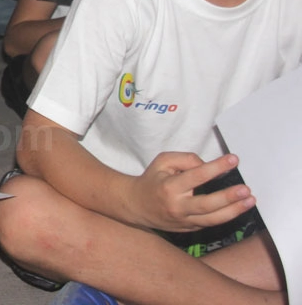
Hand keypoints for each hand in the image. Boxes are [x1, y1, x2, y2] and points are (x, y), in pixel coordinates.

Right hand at [128, 152, 255, 231]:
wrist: (136, 205)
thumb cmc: (152, 179)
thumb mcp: (162, 161)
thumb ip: (185, 159)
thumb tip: (208, 165)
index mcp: (170, 187)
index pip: (196, 176)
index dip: (216, 167)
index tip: (233, 159)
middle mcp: (177, 206)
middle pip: (207, 204)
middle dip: (228, 197)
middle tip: (246, 189)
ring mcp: (184, 220)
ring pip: (213, 219)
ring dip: (234, 211)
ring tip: (250, 200)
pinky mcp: (190, 229)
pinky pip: (211, 223)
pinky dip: (226, 216)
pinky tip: (238, 208)